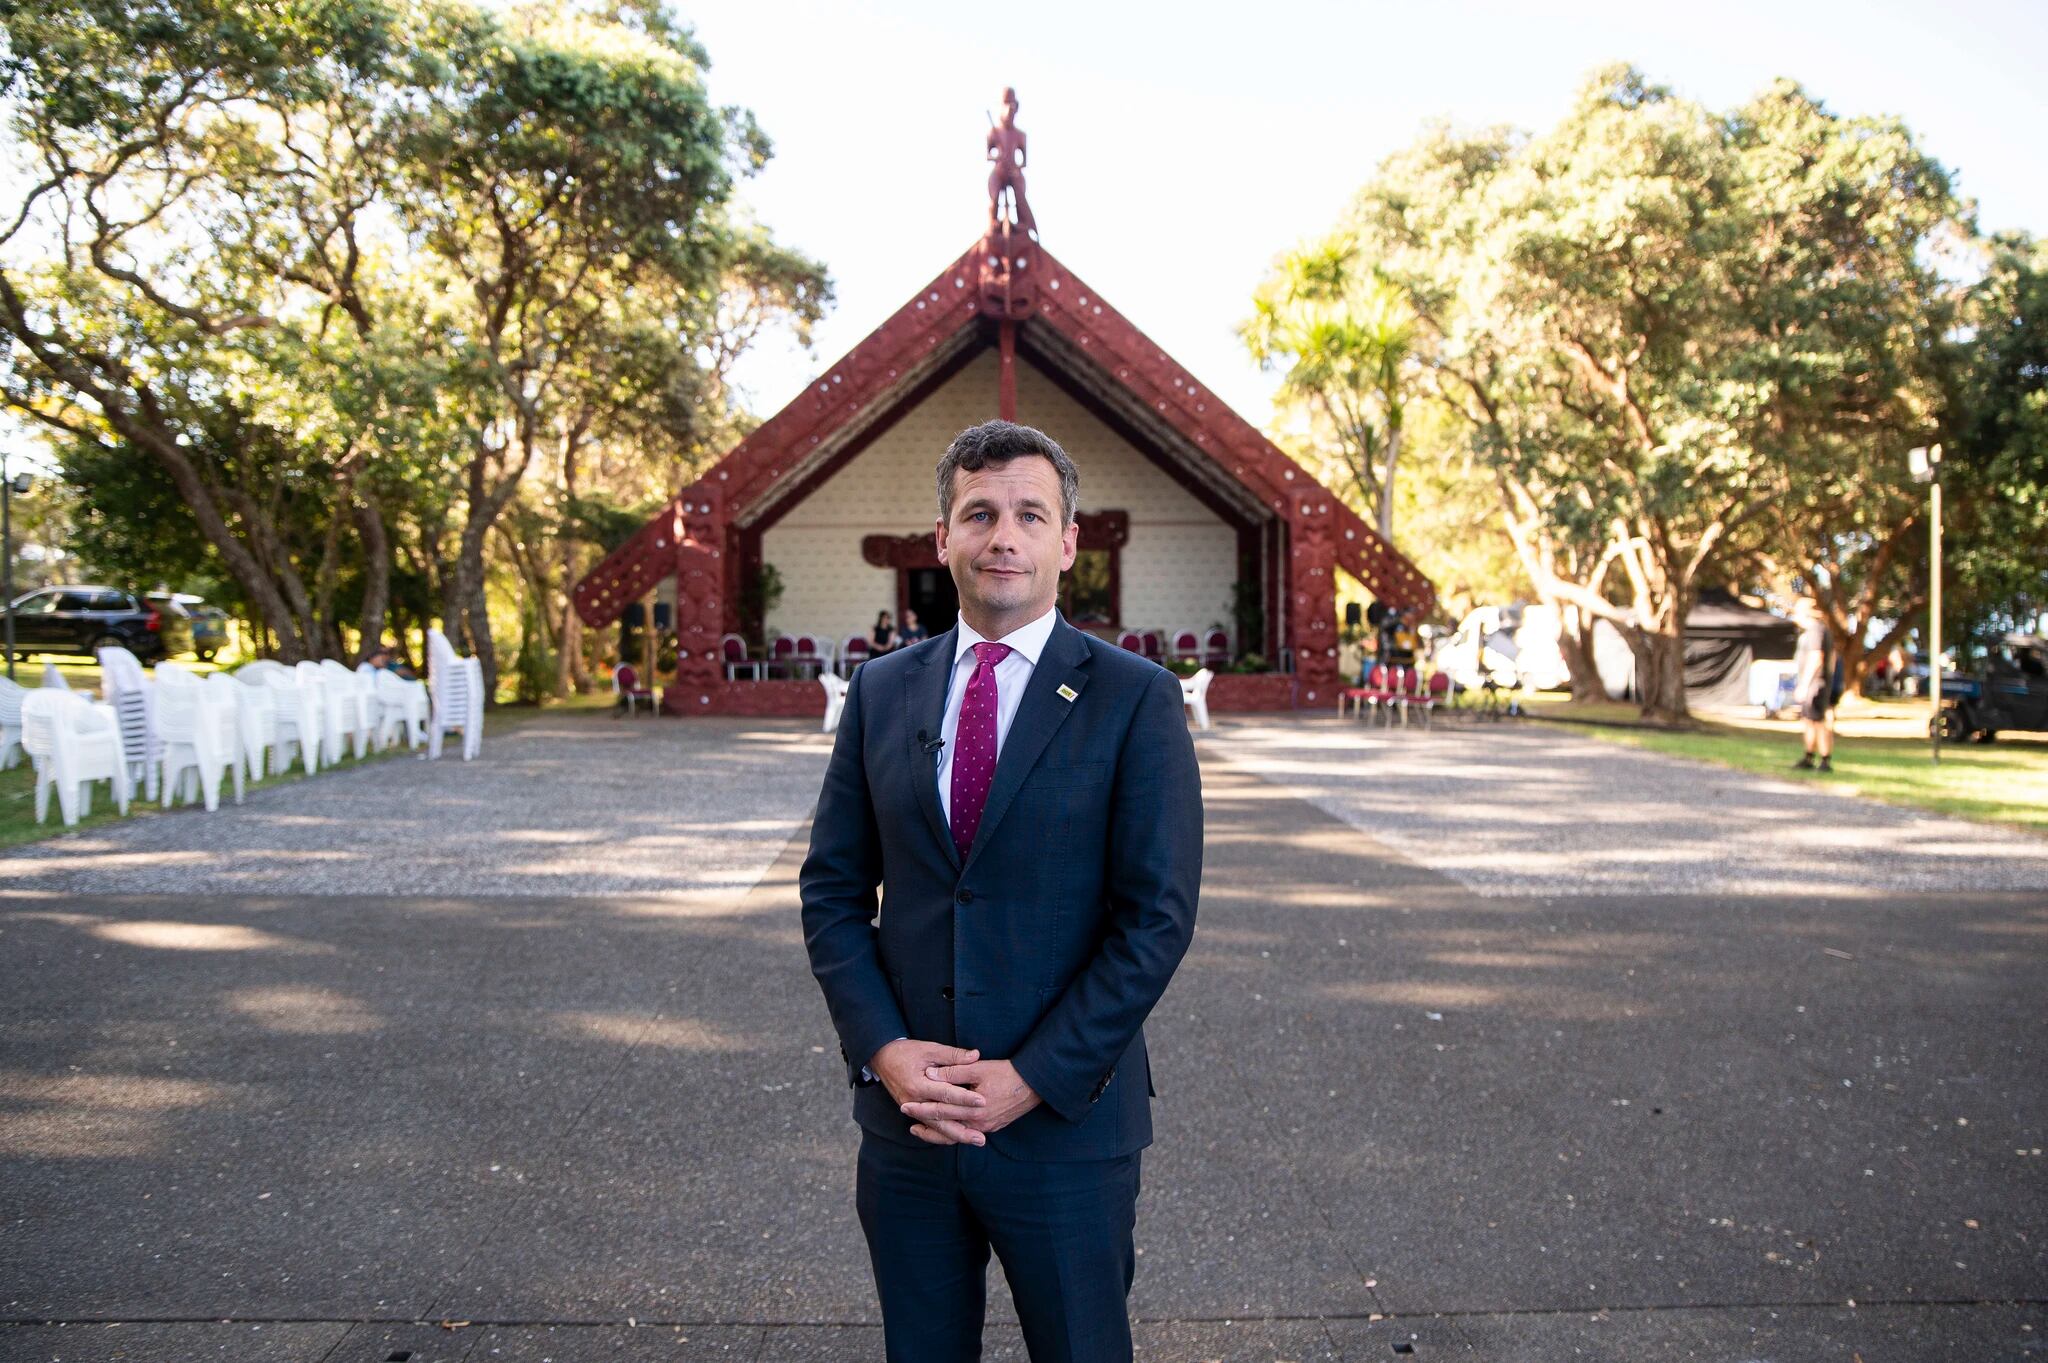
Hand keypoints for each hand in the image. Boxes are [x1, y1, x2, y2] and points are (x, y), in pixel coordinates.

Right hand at [870, 1039, 987, 1145]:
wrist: (882, 1058)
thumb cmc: (907, 1052)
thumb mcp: (930, 1049)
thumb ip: (953, 1055)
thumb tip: (975, 1055)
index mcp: (918, 1085)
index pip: (945, 1094)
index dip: (964, 1098)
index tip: (982, 1101)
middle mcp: (914, 1101)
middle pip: (941, 1118)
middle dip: (963, 1127)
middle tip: (982, 1136)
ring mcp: (913, 1110)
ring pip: (937, 1128)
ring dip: (957, 1135)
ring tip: (977, 1140)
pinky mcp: (914, 1113)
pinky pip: (931, 1127)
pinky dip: (945, 1134)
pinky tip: (960, 1138)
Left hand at [904, 1058, 1040, 1142]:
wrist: (1035, 1084)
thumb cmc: (1007, 1073)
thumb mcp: (978, 1068)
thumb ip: (954, 1071)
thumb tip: (930, 1074)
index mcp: (973, 1110)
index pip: (941, 1110)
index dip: (921, 1108)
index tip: (905, 1105)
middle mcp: (979, 1124)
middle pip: (945, 1126)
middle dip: (924, 1121)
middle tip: (906, 1116)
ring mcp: (987, 1128)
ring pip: (955, 1134)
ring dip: (936, 1132)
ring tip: (919, 1129)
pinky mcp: (993, 1127)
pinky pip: (967, 1132)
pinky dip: (953, 1131)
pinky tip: (945, 1127)